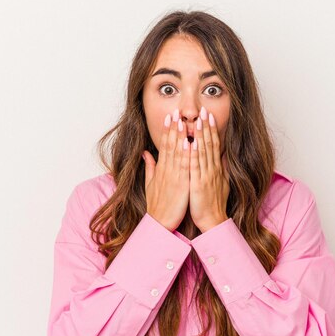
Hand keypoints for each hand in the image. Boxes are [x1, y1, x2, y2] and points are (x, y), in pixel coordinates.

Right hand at [143, 110, 190, 231]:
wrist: (159, 224)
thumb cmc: (158, 206)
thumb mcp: (150, 185)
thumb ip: (150, 167)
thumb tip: (146, 153)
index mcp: (161, 170)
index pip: (164, 146)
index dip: (166, 131)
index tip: (169, 117)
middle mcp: (166, 170)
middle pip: (169, 145)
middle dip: (173, 128)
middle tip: (175, 111)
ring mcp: (173, 177)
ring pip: (177, 152)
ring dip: (179, 136)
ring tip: (182, 121)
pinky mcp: (181, 185)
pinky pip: (184, 166)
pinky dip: (186, 154)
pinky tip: (188, 142)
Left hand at [189, 107, 229, 232]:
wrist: (213, 221)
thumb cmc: (214, 205)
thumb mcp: (220, 184)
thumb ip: (220, 170)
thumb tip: (221, 157)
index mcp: (215, 169)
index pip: (214, 145)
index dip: (211, 129)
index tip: (208, 116)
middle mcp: (212, 170)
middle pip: (210, 144)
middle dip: (207, 126)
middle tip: (204, 110)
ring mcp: (206, 176)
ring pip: (203, 152)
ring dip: (200, 135)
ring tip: (198, 120)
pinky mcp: (199, 184)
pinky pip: (196, 166)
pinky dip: (193, 153)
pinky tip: (191, 142)